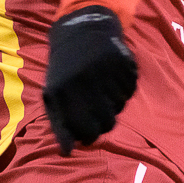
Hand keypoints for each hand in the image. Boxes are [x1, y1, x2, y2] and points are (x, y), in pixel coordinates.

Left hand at [43, 6, 137, 154]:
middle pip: (107, 122)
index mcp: (64, 89)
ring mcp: (106, 69)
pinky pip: (131, 89)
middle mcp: (85, 79)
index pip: (85, 129)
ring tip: (103, 92)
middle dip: (104, 124)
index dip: (88, 137)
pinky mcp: (123, 60)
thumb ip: (58, 123)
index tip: (87, 135)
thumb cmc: (64, 70)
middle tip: (99, 116)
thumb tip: (67, 152)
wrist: (81, 31)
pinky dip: (124, 90)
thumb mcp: (52, 93)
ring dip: (114, 105)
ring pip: (120, 106)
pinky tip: (113, 79)